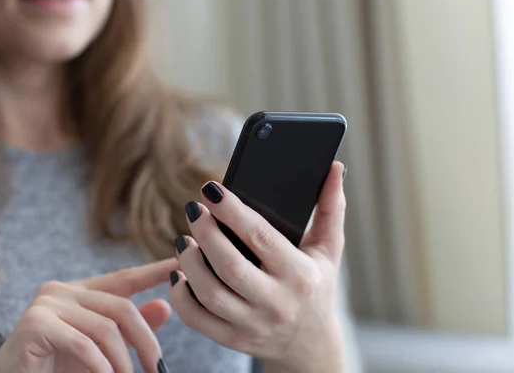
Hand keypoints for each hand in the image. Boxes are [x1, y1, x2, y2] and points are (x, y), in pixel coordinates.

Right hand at [0, 258, 177, 372]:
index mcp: (79, 292)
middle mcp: (62, 290)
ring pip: (106, 327)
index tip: (184, 263)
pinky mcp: (35, 323)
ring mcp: (47, 303)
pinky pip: (83, 343)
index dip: (156, 271)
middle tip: (159, 369)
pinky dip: (100, 366)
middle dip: (146, 341)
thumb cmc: (55, 370)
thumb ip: (129, 329)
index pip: (126, 278)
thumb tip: (165, 306)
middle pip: (121, 307)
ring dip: (123, 362)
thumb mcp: (100, 350)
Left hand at [170, 162, 346, 372]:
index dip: (232, 211)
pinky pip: (198, 320)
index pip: (261, 237)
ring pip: (210, 293)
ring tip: (184, 238)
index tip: (211, 189)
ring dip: (189, 262)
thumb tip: (334, 168)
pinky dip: (181, 296)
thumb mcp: (329, 250)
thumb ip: (330, 208)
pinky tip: (179, 272)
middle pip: (230, 265)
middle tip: (194, 209)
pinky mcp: (233, 340)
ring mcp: (253, 325)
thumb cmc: (317, 287)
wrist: (310, 344)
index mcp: (300, 275)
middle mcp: (277, 303)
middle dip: (206, 233)